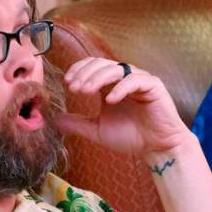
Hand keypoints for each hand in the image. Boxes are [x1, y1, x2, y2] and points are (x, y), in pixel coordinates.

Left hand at [54, 58, 191, 158]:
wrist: (156, 148)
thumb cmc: (131, 137)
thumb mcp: (98, 130)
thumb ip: (78, 124)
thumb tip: (55, 120)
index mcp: (110, 84)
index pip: (92, 66)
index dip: (78, 69)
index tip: (67, 82)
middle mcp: (124, 78)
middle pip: (101, 64)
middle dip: (85, 74)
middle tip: (74, 88)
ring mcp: (139, 80)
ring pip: (115, 68)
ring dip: (97, 78)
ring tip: (85, 91)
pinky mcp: (153, 86)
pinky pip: (135, 80)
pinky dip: (120, 88)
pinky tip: (110, 100)